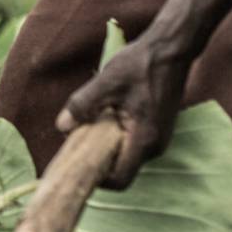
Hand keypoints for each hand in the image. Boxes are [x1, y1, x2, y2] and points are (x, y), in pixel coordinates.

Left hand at [55, 37, 189, 187]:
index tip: (76, 164)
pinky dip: (115, 139)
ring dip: (105, 149)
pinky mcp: (156, 131)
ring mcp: (158, 140)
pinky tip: (102, 120)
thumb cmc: (140, 65)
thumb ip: (82, 105)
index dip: (96, 179)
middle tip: (75, 144)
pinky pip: (132, 145)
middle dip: (97, 162)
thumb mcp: (105, 82)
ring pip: (126, 157)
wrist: (170, 51)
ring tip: (86, 129)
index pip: (120, 180)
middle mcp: (155, 147)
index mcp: (144, 140)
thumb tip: (61, 127)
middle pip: (121, 171)